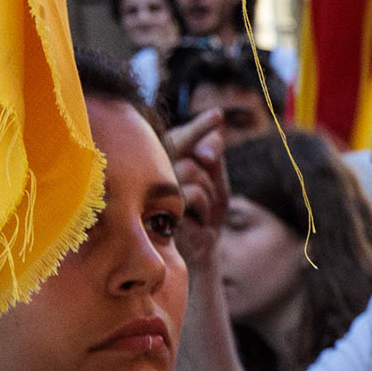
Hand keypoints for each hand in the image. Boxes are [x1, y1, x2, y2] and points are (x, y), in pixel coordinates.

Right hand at [166, 108, 227, 270]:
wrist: (198, 256)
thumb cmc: (204, 217)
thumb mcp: (215, 183)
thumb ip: (212, 156)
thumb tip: (215, 137)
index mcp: (163, 165)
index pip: (180, 138)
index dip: (198, 127)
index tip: (218, 115)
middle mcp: (152, 174)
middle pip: (187, 148)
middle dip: (209, 163)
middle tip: (212, 177)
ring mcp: (152, 191)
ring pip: (193, 169)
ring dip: (209, 192)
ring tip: (203, 214)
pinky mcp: (157, 209)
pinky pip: (192, 192)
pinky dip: (206, 207)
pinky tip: (199, 223)